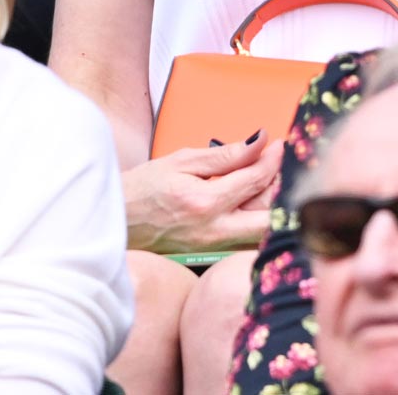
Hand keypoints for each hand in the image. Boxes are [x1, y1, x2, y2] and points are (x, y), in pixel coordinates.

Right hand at [123, 136, 285, 253]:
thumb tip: (260, 142)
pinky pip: (246, 238)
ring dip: (272, 205)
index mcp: (205, 203)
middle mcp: (213, 231)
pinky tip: (254, 201)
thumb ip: (226, 155)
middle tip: (281, 167)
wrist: (115, 222)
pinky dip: (257, 219)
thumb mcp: (182, 161)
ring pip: (261, 230)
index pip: (255, 179)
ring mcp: (213, 248)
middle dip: (282, 188)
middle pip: (270, 215)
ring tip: (268, 181)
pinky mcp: (211, 255)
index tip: (281, 146)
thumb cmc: (143, 189)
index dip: (274, 159)